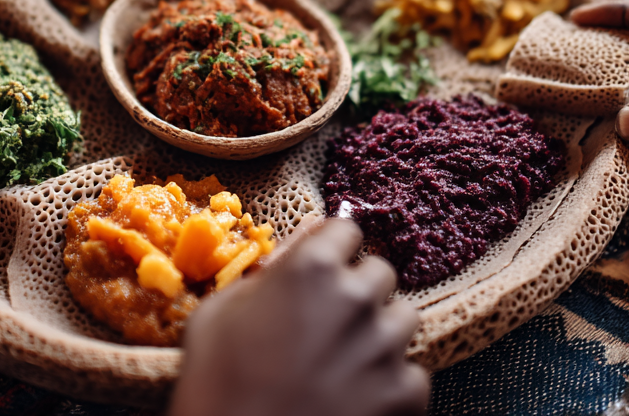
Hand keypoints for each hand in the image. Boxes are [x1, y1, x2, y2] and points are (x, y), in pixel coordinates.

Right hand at [169, 219, 428, 415]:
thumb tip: (295, 247)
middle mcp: (356, 298)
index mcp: (311, 269)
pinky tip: (355, 397)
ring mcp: (384, 346)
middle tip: (327, 325)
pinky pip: (412, 374)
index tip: (325, 270)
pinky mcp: (404, 393)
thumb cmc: (215, 387)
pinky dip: (389, 385)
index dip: (333, 250)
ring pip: (403, 318)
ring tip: (343, 362)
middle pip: (380, 273)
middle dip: (357, 292)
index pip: (346, 230)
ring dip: (379, 334)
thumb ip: (265, 273)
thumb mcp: (217, 315)